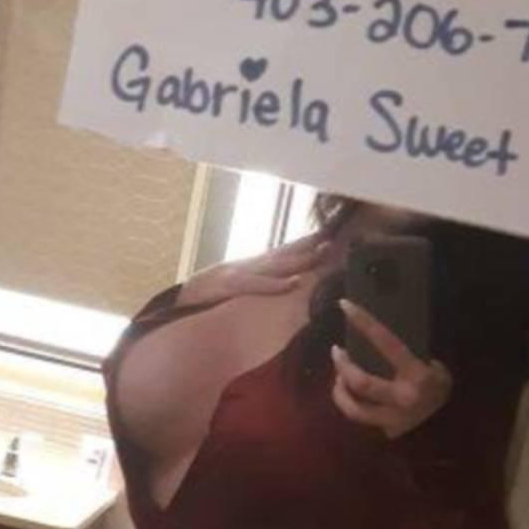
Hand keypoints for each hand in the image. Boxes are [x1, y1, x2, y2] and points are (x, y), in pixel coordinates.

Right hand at [178, 232, 330, 306]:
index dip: (315, 240)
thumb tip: (295, 281)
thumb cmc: (219, 295)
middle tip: (342, 234)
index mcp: (261, 264)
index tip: (339, 231)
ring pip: (279, 263)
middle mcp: (255, 263)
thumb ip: (270, 282)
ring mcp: (243, 271)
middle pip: (291, 250)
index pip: (292, 248)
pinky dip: (277, 284)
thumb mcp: (248, 285)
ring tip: (326, 249)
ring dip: (303, 256)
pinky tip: (294, 283)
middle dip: (316, 242)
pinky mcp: (231, 285)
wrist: (186, 297)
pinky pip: (258, 285)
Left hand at [331, 298, 451, 438]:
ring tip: (338, 377)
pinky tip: (345, 394)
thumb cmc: (439, 388)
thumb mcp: (437, 367)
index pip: (386, 343)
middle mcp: (403, 398)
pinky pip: (357, 418)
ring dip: (339, 390)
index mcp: (417, 375)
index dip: (365, 323)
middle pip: (361, 382)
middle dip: (343, 366)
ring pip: (353, 407)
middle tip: (337, 352)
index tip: (345, 306)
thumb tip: (382, 339)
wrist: (450, 423)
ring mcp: (393, 418)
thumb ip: (413, 354)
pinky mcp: (386, 430)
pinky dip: (346, 404)